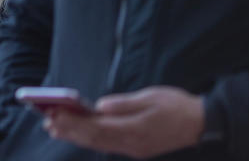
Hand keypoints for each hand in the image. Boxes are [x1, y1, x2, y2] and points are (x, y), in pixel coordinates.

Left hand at [43, 86, 204, 158]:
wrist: (201, 124)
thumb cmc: (176, 106)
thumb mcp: (151, 98)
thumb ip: (124, 104)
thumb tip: (100, 106)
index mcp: (135, 130)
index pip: (97, 128)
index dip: (74, 123)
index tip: (55, 115)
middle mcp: (132, 144)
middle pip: (94, 139)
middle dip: (69, 131)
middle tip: (47, 123)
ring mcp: (134, 149)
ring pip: (99, 144)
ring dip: (76, 136)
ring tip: (54, 129)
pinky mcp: (136, 148)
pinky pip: (108, 145)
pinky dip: (90, 138)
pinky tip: (78, 133)